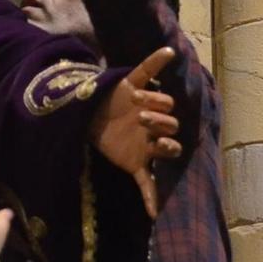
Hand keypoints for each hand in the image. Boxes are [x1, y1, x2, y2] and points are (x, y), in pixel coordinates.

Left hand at [89, 47, 182, 214]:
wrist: (91, 116)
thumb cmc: (114, 98)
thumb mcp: (129, 80)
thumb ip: (149, 66)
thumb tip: (170, 48)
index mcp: (155, 110)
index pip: (166, 107)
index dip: (155, 102)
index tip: (138, 97)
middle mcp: (156, 130)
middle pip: (169, 127)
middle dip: (159, 121)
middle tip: (141, 117)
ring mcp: (147, 149)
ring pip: (166, 152)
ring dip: (165, 148)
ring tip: (157, 144)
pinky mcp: (135, 165)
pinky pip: (146, 184)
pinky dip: (150, 199)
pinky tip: (153, 213)